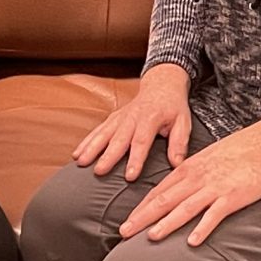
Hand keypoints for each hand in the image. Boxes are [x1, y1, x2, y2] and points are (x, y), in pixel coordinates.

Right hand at [73, 64, 191, 178]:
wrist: (161, 84)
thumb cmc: (173, 107)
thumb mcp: (183, 122)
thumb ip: (179, 143)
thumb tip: (176, 164)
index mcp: (151, 118)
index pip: (142, 141)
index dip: (135, 159)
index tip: (129, 176)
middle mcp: (132, 117)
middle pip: (118, 138)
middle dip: (108, 156)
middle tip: (99, 171)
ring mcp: (120, 117)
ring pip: (103, 133)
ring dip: (91, 148)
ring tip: (81, 163)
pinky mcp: (113, 118)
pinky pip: (98, 130)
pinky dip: (86, 141)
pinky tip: (77, 154)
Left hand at [118, 114, 260, 246]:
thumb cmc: (236, 152)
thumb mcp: (205, 160)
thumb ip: (189, 176)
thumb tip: (173, 192)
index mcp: (188, 169)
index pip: (158, 192)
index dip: (140, 208)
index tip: (126, 222)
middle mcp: (197, 178)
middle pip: (164, 200)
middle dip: (142, 218)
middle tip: (124, 232)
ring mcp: (214, 187)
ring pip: (185, 207)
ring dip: (167, 223)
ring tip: (151, 237)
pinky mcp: (233, 196)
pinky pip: (215, 214)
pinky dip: (203, 227)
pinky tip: (192, 241)